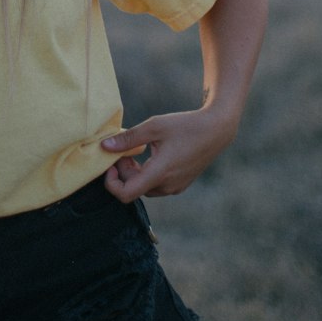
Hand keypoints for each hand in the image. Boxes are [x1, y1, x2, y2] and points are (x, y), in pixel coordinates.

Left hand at [101, 106, 236, 200]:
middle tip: (125, 150)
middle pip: (134, 189)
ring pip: (145, 187)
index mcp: (159, 173)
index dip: (112, 184)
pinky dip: (148, 174)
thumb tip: (104, 146)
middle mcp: (167, 186)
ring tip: (138, 150)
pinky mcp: (181, 184)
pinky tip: (152, 154)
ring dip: (135, 173)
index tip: (111, 165)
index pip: (126, 194)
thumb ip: (128, 138)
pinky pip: (157, 185)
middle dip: (124, 172)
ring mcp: (176, 187)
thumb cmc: (185, 125)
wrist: (216, 130)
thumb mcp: (154, 126)